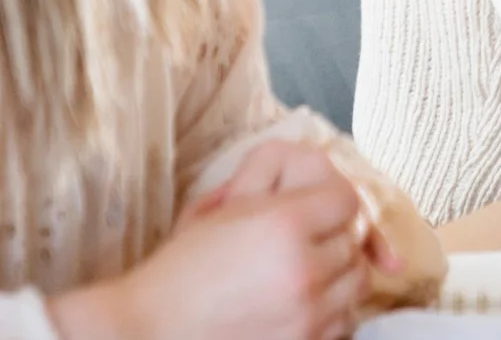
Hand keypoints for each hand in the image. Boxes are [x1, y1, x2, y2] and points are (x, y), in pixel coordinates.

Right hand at [49, 150, 368, 339]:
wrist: (147, 332)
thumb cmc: (177, 273)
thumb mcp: (221, 210)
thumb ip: (270, 186)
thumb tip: (312, 176)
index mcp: (284, 225)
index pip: (347, 201)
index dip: (331, 203)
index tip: (318, 212)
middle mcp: (304, 269)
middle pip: (352, 245)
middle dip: (332, 241)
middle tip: (306, 245)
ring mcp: (307, 316)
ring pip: (354, 286)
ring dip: (336, 278)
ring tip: (305, 277)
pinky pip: (343, 324)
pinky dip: (331, 314)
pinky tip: (304, 307)